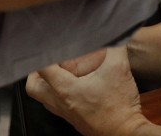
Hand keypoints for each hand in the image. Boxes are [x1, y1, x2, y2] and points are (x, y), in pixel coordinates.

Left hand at [26, 47, 147, 135]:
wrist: (127, 133)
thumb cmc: (120, 107)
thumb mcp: (119, 69)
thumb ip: (114, 48)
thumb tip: (114, 35)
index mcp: (66, 89)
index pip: (42, 68)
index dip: (43, 52)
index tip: (49, 44)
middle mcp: (61, 103)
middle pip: (33, 87)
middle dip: (36, 72)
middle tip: (47, 61)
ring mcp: (66, 114)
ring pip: (44, 99)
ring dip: (47, 84)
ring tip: (59, 72)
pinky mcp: (75, 120)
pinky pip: (57, 106)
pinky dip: (59, 94)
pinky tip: (75, 87)